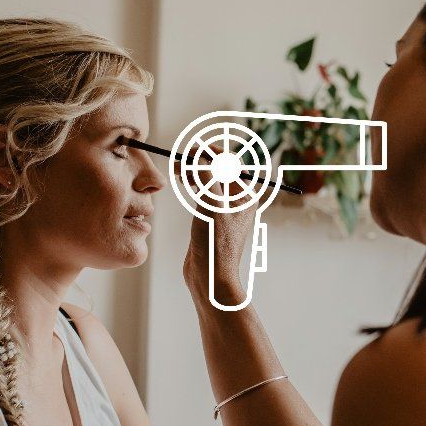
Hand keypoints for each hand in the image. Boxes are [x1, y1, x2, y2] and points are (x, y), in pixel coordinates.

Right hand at [177, 161, 259, 305]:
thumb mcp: (212, 203)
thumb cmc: (216, 243)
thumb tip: (199, 153)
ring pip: (210, 181)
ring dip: (195, 172)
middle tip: (181, 159)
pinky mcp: (211, 219)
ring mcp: (225, 210)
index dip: (211, 153)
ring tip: (178, 169)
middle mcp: (238, 201)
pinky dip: (193, 184)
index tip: (192, 149)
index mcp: (246, 196)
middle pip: (219, 170)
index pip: (230, 163)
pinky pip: (204, 193)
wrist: (210, 277)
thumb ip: (207, 175)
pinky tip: (182, 181)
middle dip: (200, 162)